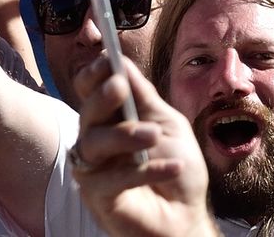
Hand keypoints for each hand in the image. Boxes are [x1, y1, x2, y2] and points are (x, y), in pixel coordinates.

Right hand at [71, 56, 215, 236]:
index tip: (107, 59)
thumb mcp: (167, 124)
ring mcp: (94, 170)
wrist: (186, 214)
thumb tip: (121, 63)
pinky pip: (113, 178)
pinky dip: (145, 170)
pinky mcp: (98, 197)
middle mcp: (97, 141)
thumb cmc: (176, 167)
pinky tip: (171, 167)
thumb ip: (143, 97)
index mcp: (113, 119)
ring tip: (153, 136)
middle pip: (87, 114)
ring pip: (94, 143)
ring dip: (125, 136)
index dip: (94, 74)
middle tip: (119, 88)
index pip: (91, 91)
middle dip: (101, 99)